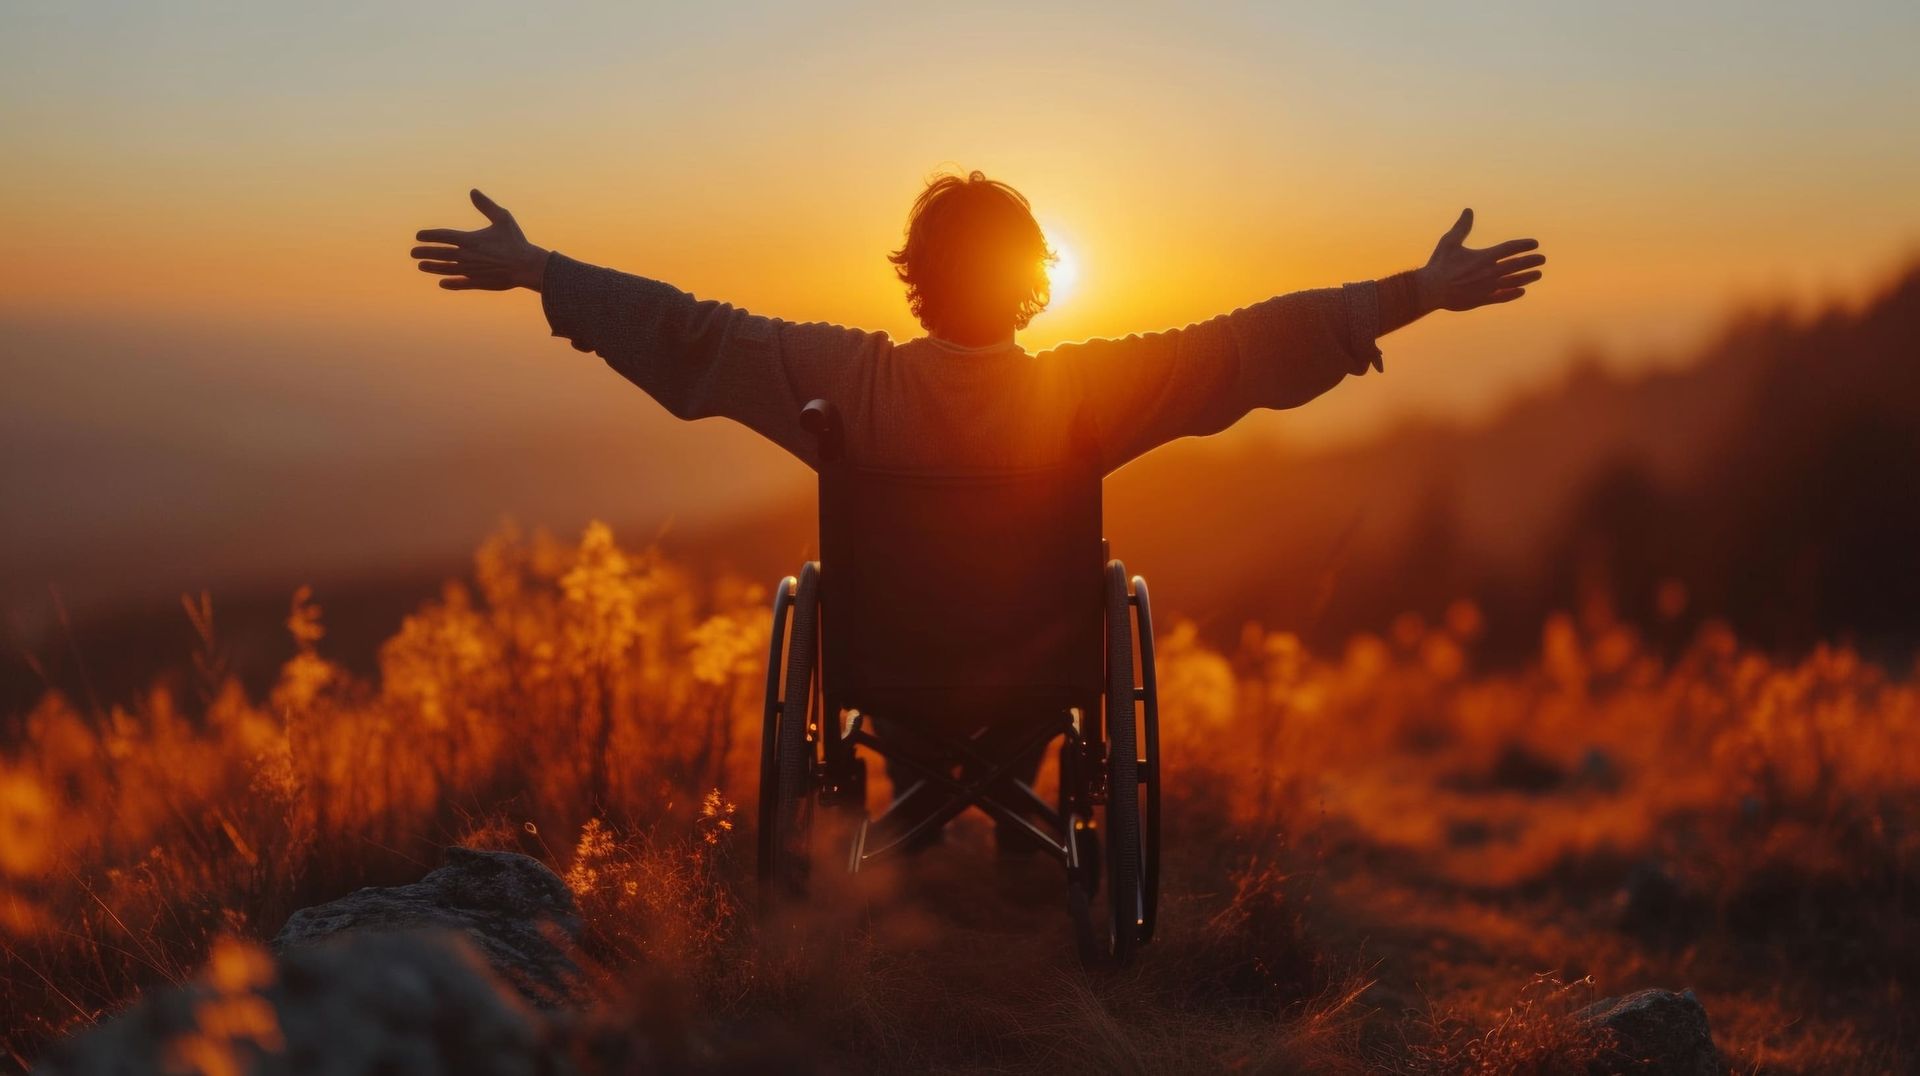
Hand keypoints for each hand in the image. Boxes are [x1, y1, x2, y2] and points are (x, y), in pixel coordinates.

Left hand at [411, 189, 549, 291]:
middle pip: (439, 254)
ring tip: (421, 266)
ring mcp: (470, 271)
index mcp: (470, 240)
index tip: (419, 236)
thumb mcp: (502, 218)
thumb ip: (486, 205)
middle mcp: (466, 256)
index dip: (429, 236)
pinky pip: (460, 283)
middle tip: (413, 252)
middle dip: (424, 252)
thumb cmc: (515, 241)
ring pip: (446, 269)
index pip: (443, 236)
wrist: (526, 267)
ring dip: (432, 268)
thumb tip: (472, 191)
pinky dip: (450, 283)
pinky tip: (442, 282)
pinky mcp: (478, 283)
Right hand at [1414, 209, 1544, 312]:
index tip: (1534, 243)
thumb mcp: (1449, 242)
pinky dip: (1513, 293)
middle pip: (1517, 265)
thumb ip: (1462, 227)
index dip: (1524, 245)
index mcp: (1484, 256)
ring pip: (1514, 281)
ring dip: (1527, 277)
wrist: (1430, 290)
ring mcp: (1488, 287)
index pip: (1511, 248)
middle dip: (1531, 261)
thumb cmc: (1439, 265)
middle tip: (1542, 259)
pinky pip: (1503, 297)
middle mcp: (1490, 272)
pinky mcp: (1482, 299)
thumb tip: (1469, 210)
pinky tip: (1521, 291)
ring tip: (1538, 274)